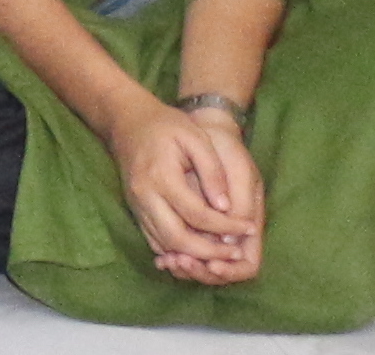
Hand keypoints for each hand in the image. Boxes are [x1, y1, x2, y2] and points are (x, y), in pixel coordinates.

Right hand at [115, 100, 265, 284]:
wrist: (127, 120)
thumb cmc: (166, 125)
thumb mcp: (196, 138)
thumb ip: (212, 172)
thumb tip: (225, 207)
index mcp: (161, 178)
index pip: (197, 215)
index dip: (226, 226)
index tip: (249, 228)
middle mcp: (144, 196)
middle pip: (177, 239)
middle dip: (209, 252)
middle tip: (236, 253)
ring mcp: (136, 205)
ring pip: (164, 244)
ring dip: (193, 255)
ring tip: (222, 255)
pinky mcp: (134, 209)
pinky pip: (154, 239)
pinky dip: (176, 250)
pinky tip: (198, 250)